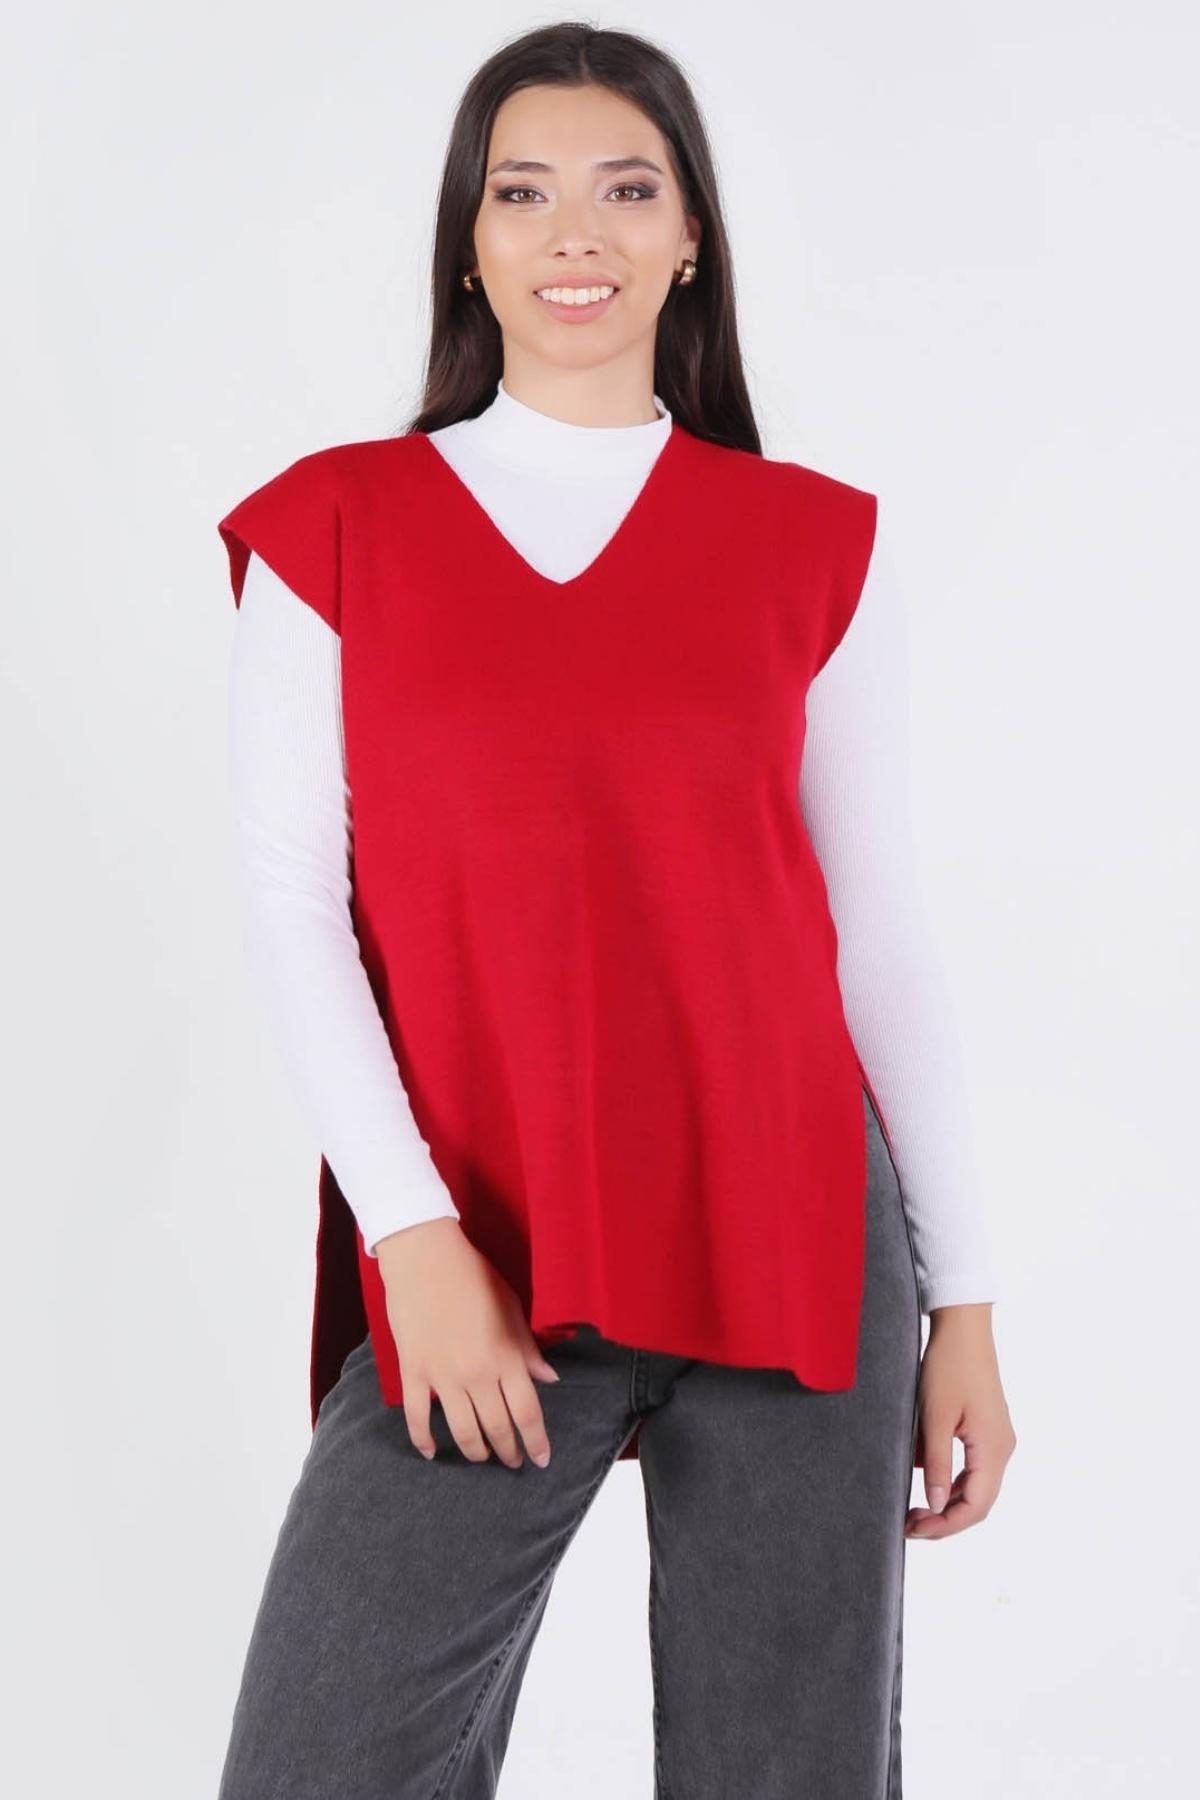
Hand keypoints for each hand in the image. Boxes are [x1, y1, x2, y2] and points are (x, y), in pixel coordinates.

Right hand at [374, 1218, 560, 1470]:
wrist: (425, 1256)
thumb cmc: (473, 1275)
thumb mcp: (511, 1306)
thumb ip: (528, 1347)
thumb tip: (549, 1378)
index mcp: (505, 1356)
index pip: (527, 1412)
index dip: (536, 1441)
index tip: (541, 1459)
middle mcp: (477, 1373)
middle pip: (497, 1427)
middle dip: (508, 1451)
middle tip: (513, 1462)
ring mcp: (442, 1376)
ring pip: (462, 1430)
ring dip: (475, 1451)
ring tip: (482, 1457)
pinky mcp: (413, 1372)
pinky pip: (417, 1417)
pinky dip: (423, 1440)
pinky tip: (432, 1453)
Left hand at [904, 1303, 1016, 1539]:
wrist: (963, 1327)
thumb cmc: (948, 1365)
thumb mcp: (935, 1416)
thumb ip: (937, 1463)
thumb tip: (937, 1506)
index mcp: (993, 1448)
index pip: (976, 1506)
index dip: (946, 1525)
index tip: (914, 1529)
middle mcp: (1002, 1448)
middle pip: (978, 1502)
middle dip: (945, 1519)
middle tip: (909, 1524)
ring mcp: (997, 1440)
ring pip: (976, 1487)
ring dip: (947, 1502)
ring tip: (913, 1509)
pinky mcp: (987, 1430)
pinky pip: (972, 1468)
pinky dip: (951, 1481)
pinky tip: (925, 1480)